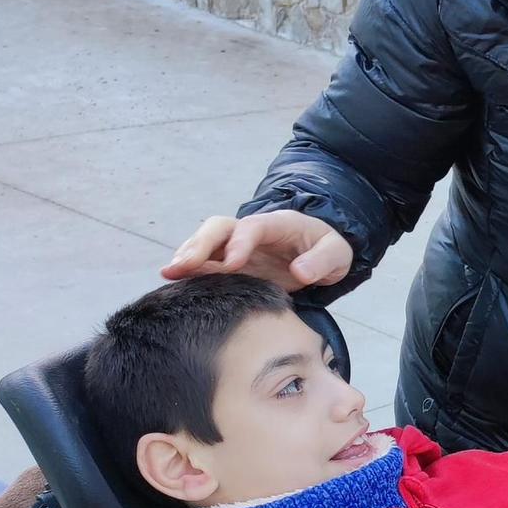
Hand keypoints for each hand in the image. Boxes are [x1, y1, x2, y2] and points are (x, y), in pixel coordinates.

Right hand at [163, 210, 353, 288]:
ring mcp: (238, 247)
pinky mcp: (232, 264)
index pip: (252, 227)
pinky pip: (207, 263)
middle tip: (183, 267)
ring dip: (187, 256)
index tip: (231, 264)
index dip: (239, 243)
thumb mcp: (337, 253)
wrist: (321, 253)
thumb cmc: (328, 249)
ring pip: (206, 243)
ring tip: (169, 274)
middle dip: (199, 245)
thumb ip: (322, 261)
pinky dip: (190, 271)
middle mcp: (252, 231)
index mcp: (278, 224)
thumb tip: (299, 272)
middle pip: (218, 228)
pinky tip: (175, 284)